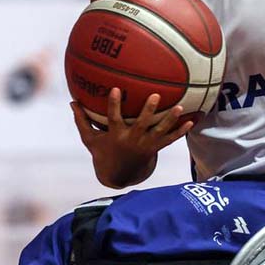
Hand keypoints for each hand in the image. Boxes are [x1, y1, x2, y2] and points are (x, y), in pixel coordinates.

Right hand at [73, 88, 191, 161]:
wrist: (118, 175)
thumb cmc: (103, 152)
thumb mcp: (90, 139)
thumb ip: (82, 121)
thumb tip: (71, 101)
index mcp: (116, 135)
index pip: (113, 118)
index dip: (114, 104)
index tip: (116, 89)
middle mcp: (132, 139)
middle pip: (142, 124)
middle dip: (148, 111)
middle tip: (156, 96)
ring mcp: (145, 145)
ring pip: (160, 131)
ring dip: (170, 120)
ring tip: (180, 107)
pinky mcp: (155, 148)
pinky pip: (170, 139)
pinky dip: (180, 131)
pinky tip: (192, 122)